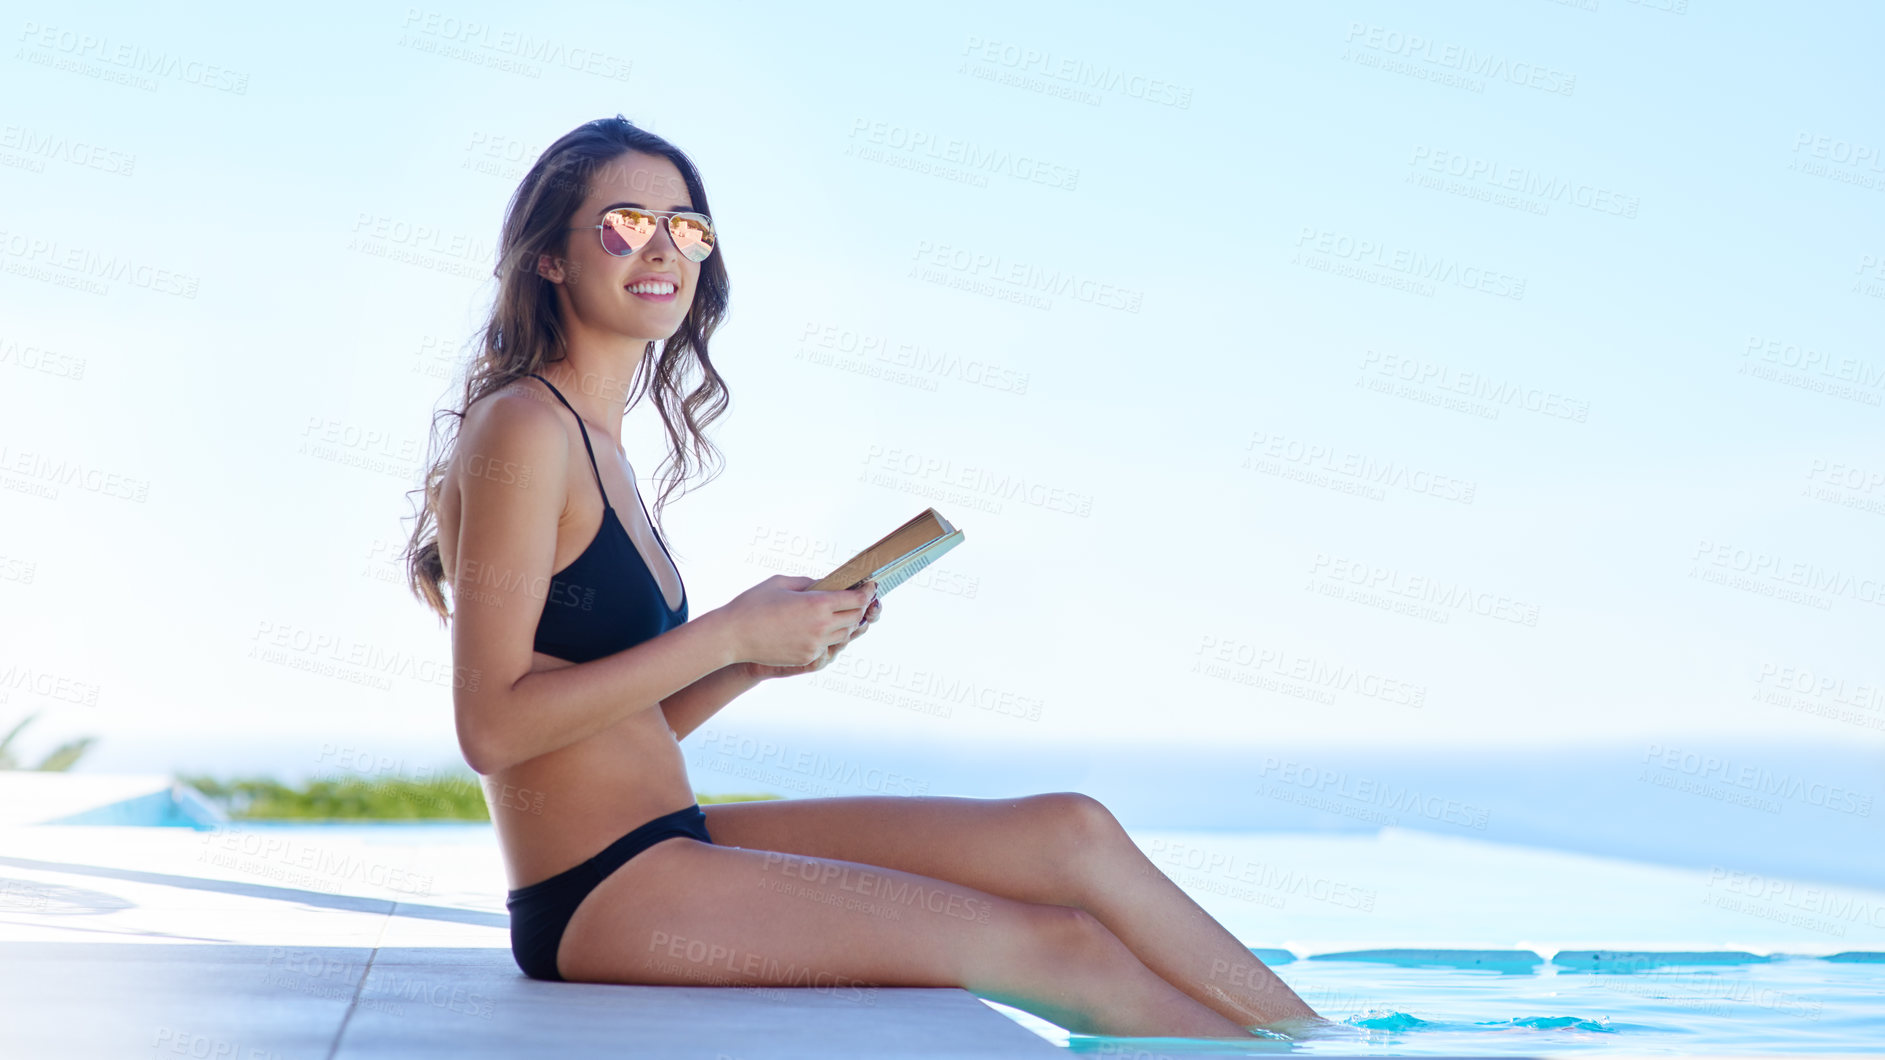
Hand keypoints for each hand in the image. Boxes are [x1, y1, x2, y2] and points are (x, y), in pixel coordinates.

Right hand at [721, 574, 876, 672]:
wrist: (733, 636)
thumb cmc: (754, 604)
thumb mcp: (782, 583)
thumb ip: (809, 582)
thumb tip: (826, 584)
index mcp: (817, 604)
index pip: (856, 599)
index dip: (867, 592)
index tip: (871, 586)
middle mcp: (821, 627)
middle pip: (854, 618)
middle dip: (859, 607)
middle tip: (858, 598)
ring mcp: (815, 646)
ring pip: (844, 635)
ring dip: (846, 624)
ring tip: (841, 613)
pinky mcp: (807, 658)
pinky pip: (827, 647)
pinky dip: (829, 637)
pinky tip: (821, 628)